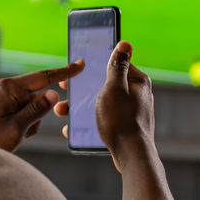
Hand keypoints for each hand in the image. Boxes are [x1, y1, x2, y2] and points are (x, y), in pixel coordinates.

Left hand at [0, 60, 84, 151]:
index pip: (43, 77)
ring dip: (27, 122)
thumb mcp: (15, 128)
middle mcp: (3, 86)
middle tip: (21, 131)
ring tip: (9, 135)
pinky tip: (6, 134)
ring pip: (28, 106)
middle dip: (36, 116)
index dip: (65, 72)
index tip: (81, 64)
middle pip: (36, 97)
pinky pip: (17, 110)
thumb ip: (36, 111)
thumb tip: (53, 95)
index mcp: (9, 88)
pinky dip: (18, 123)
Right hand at [55, 41, 154, 170]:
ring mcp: (131, 111)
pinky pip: (104, 118)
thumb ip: (118, 66)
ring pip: (102, 103)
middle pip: (105, 84)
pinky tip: (75, 127)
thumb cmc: (122, 120)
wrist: (131, 155)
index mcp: (137, 81)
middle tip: (64, 92)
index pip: (114, 64)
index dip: (93, 66)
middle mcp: (136, 94)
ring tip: (62, 112)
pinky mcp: (125, 126)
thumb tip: (125, 43)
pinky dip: (90, 120)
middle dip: (83, 89)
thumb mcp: (115, 88)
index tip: (75, 71)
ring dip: (81, 106)